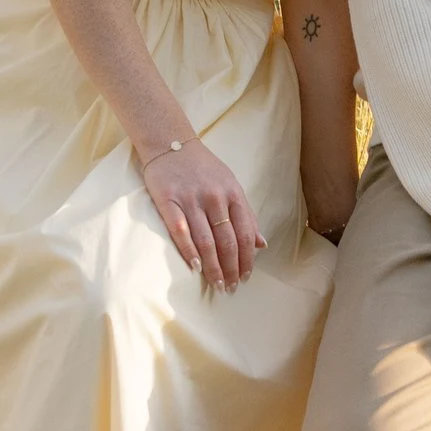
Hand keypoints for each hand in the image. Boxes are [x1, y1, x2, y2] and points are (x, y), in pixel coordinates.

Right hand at [143, 138, 265, 291]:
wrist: (170, 142)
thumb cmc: (203, 167)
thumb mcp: (230, 185)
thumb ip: (246, 214)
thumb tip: (262, 244)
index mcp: (233, 193)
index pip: (245, 233)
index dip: (247, 259)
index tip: (246, 276)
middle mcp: (214, 197)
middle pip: (227, 241)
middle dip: (231, 268)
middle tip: (231, 288)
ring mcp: (191, 199)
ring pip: (206, 240)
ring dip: (213, 267)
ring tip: (217, 284)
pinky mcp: (168, 200)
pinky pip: (180, 230)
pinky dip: (189, 250)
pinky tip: (195, 267)